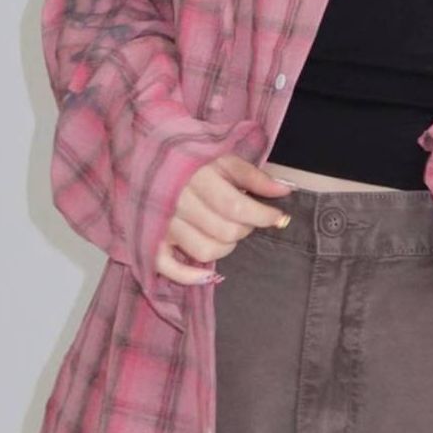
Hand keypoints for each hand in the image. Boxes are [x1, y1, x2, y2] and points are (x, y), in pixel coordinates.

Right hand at [154, 153, 293, 283]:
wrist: (146, 156)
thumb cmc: (189, 156)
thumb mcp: (222, 156)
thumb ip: (254, 176)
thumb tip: (286, 189)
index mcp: (194, 175)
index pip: (235, 207)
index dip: (263, 216)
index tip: (278, 216)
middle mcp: (176, 201)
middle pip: (224, 231)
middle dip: (245, 228)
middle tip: (247, 218)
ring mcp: (161, 223)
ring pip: (204, 251)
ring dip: (225, 247)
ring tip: (227, 230)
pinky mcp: (149, 240)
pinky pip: (169, 268)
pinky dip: (190, 276)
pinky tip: (208, 273)